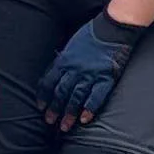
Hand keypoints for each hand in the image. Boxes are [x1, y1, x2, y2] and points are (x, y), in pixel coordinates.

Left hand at [41, 13, 144, 130]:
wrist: (112, 27)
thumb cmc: (92, 33)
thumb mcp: (72, 44)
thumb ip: (64, 59)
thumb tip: (57, 71)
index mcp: (64, 60)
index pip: (49, 81)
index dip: (44, 95)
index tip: (40, 106)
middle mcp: (74, 69)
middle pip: (60, 92)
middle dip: (54, 108)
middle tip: (49, 121)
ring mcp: (90, 75)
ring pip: (75, 98)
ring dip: (68, 113)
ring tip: (64, 126)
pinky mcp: (105, 78)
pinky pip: (95, 97)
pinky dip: (89, 109)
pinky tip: (84, 120)